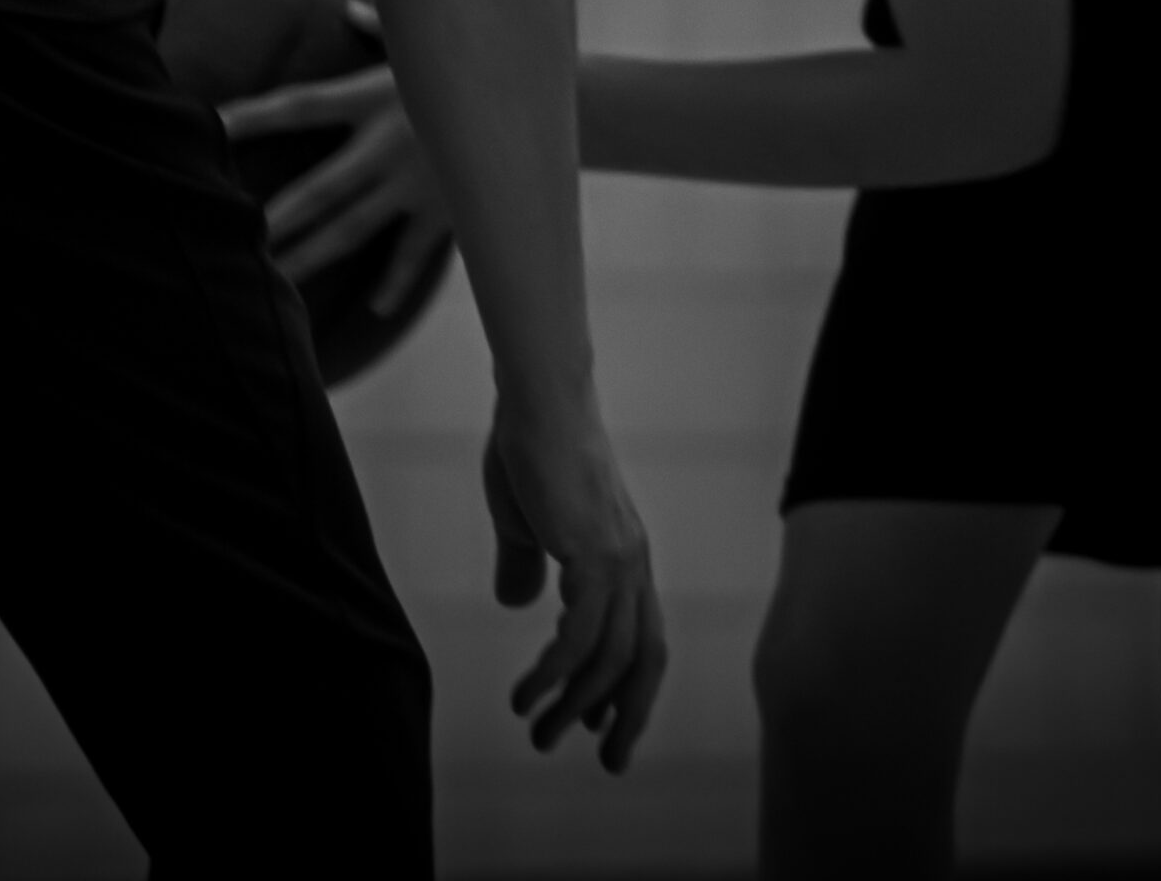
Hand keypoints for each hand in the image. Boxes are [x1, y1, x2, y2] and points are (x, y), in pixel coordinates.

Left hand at [222, 33, 454, 313]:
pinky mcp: (447, 212)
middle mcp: (388, 146)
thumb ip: (382, 28)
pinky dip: (395, 280)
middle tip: (236, 236)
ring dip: (313, 255)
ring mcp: (417, 185)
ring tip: (275, 278)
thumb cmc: (474, 57)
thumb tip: (350, 9)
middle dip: (279, 216)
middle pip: (322, 188)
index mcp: (373, 96)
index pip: (300, 105)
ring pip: (354, 230)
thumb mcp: (424, 43)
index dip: (254, 115)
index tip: (212, 124)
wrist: (543, 97)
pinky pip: (413, 253)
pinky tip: (374, 307)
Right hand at [483, 405, 667, 773]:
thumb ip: (524, 563)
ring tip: (538, 734)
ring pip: (609, 658)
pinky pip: (580, 635)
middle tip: (606, 761)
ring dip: (573, 706)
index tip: (601, 730)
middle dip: (625, 715)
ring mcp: (619, 561)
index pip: (640, 638)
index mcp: (625, 556)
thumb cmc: (528, 445)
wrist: (537, 397)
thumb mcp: (524, 517)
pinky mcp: (594, 556)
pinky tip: (526, 693)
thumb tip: (515, 604)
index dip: (625, 687)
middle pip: (645, 659)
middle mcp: (634, 564)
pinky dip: (555, 674)